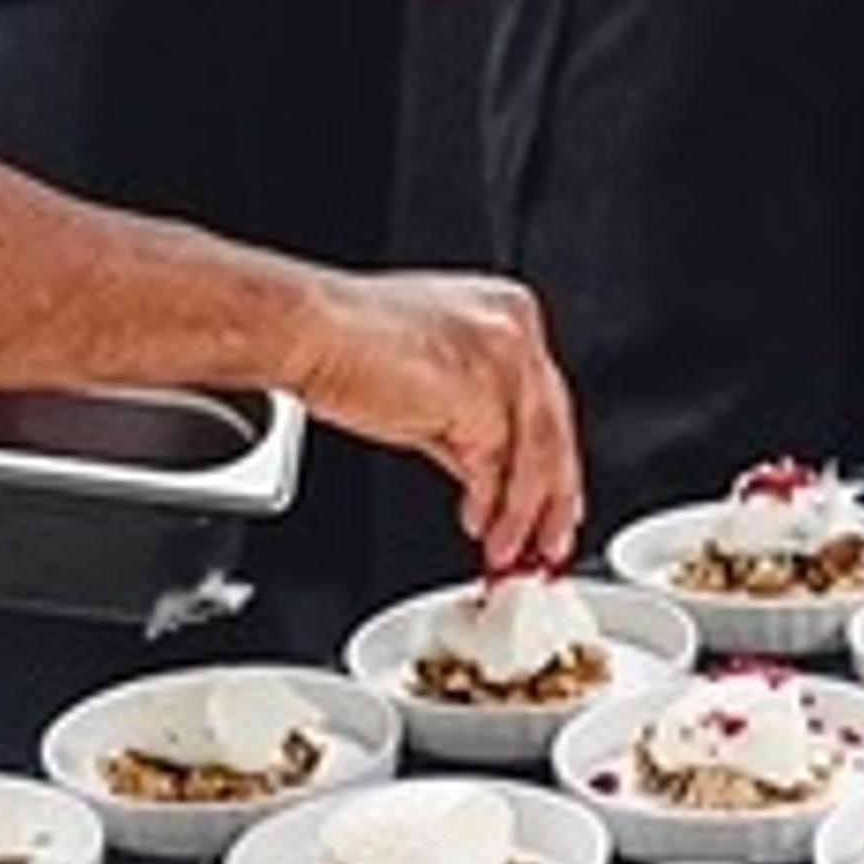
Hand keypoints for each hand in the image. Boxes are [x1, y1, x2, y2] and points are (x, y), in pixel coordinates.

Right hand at [300, 270, 582, 571]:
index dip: (553, 461)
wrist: (308, 331)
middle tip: (548, 542)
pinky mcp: (481, 394)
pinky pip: (498, 465)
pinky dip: (491, 505)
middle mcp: (515, 329)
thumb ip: (467, 426)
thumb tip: (485, 474)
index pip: (547, 401)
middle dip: (554, 498)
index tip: (555, 501)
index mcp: (508, 314)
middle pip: (554, 428)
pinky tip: (478, 524)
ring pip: (537, 452)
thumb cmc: (345, 342)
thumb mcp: (429, 383)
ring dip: (522, 514)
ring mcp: (504, 358)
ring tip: (507, 549)